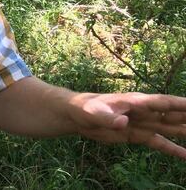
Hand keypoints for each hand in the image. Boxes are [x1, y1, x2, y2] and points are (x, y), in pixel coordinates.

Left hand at [70, 92, 185, 158]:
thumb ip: (108, 117)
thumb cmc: (86, 108)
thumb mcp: (94, 112)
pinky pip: (160, 143)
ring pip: (173, 128)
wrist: (78, 116)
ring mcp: (145, 124)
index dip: (182, 104)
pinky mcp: (139, 135)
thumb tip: (123, 122)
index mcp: (138, 102)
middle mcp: (146, 112)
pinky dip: (174, 150)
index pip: (165, 103)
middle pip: (176, 115)